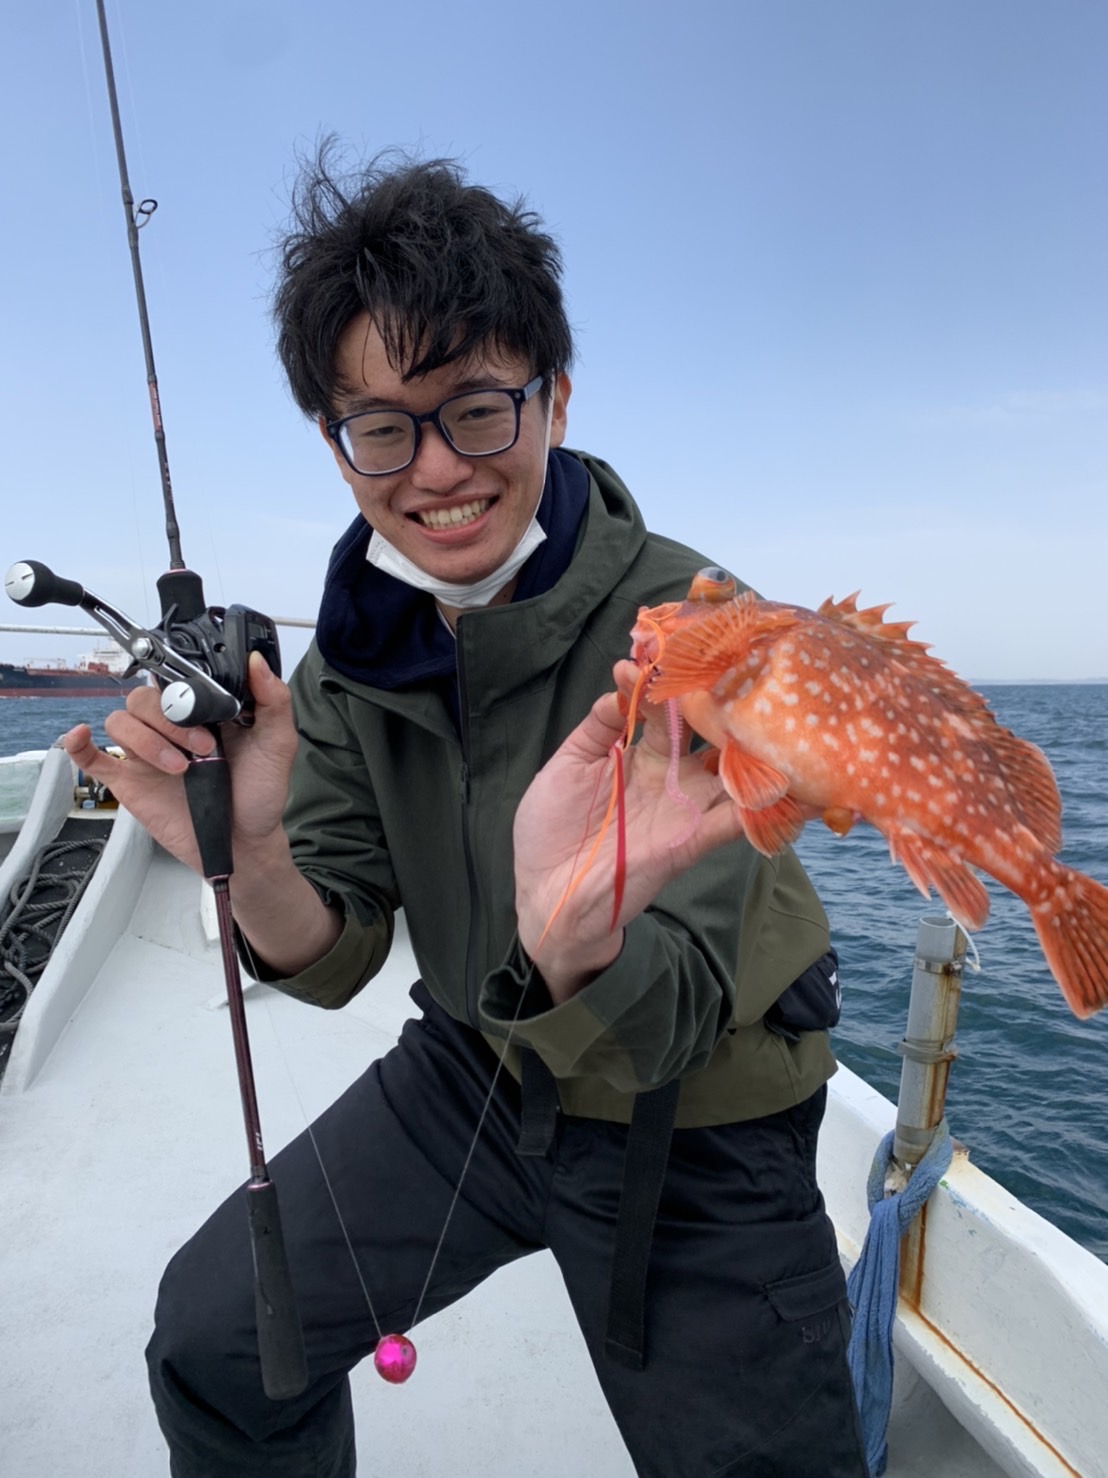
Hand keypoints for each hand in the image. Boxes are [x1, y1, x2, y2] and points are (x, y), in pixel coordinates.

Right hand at [62, 652, 297, 875]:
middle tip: (202, 747)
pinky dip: (79, 745)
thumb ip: (273, 701)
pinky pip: (93, 758)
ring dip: (146, 740)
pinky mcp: (131, 781)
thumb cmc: (259, 792)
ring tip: (178, 768)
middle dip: (169, 720)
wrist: (246, 841)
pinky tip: (80, 737)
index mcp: (201, 711)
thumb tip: (257, 663)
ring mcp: (147, 754)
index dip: (182, 687)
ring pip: (120, 722)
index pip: (174, 679)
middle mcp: (170, 728)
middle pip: (143, 699)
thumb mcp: (278, 743)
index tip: (203, 705)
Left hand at [513, 660, 747, 999]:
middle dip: (728, 704)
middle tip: (748, 669)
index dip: (671, 682)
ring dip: (755, 747)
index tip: (674, 652)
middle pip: (709, 733)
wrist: (549, 898)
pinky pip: (735, 819)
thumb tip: (624, 679)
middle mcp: (669, 775)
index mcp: (638, 753)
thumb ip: (597, 726)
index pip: (666, 709)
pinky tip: (789, 782)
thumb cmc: (551, 833)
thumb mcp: (566, 767)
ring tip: (778, 712)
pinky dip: (762, 803)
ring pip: (733, 770)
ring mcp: (685, 806)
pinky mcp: (692, 840)